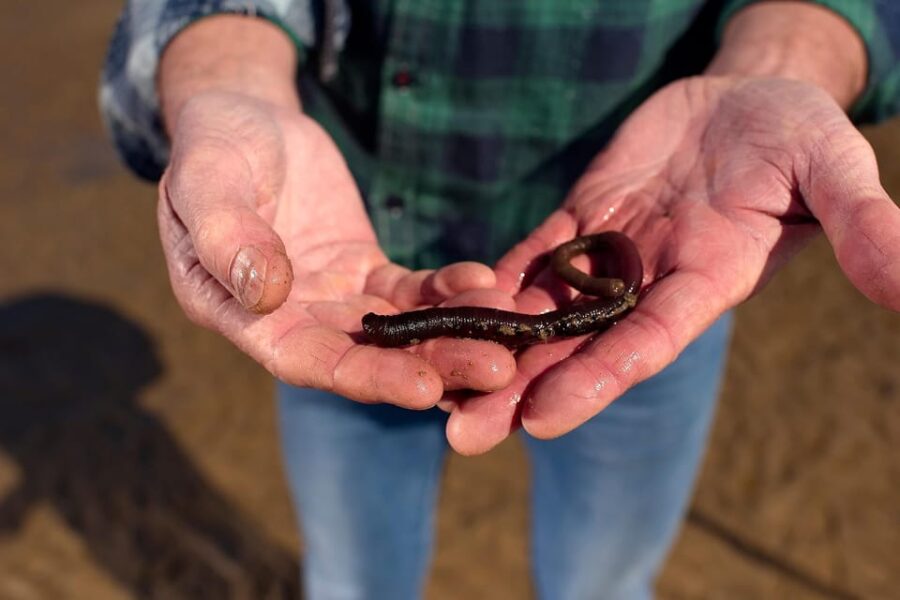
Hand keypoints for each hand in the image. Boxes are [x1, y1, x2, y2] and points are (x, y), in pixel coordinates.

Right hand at [159, 92, 514, 406]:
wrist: (246, 120)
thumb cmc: (211, 148)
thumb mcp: (205, 181)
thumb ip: (226, 234)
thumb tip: (264, 292)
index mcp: (239, 314)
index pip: (304, 360)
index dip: (364, 376)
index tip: (423, 386)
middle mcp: (291, 319)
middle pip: (365, 356)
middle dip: (432, 364)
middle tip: (496, 369)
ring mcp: (333, 298)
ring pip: (398, 329)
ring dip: (454, 332)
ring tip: (510, 326)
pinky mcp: (365, 271)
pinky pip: (412, 290)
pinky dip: (449, 290)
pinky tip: (487, 283)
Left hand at [444, 76, 899, 452]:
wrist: (745, 100)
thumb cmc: (796, 133)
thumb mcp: (833, 170)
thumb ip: (863, 226)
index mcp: (705, 282)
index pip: (645, 343)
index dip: (596, 381)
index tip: (541, 419)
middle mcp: (648, 283)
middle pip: (577, 347)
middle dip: (520, 389)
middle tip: (459, 435)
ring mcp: (608, 255)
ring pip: (541, 312)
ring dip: (488, 347)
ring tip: (428, 385)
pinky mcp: (580, 222)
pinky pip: (529, 257)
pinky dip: (488, 283)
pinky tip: (440, 309)